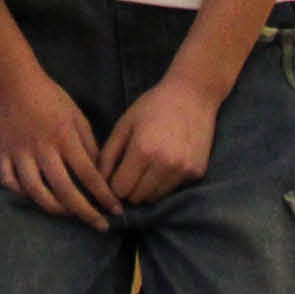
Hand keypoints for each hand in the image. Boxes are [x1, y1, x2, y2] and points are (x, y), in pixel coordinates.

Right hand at [0, 63, 119, 223]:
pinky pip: (9, 182)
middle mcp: (43, 149)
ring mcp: (20, 153)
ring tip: (68, 214)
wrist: (13, 82)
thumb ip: (89, 144)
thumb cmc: (50, 97)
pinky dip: (22, 194)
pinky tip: (34, 197)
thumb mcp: (77, 116)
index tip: (116, 210)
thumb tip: (100, 174)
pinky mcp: (1, 153)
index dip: (104, 196)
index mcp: (65, 137)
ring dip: (55, 209)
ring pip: (36, 192)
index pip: (89, 174)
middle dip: (85, 212)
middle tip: (100, 225)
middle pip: (65, 190)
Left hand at [98, 74, 222, 207]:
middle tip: (130, 171)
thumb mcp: (124, 125)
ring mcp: (183, 170)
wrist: (193, 95)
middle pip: (137, 198)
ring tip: (148, 167)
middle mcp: (165, 165)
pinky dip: (164, 183)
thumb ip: (108, 155)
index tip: (114, 176)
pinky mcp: (196, 173)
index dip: (113, 185)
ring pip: (155, 198)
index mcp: (143, 151)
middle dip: (129, 189)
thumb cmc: (153, 106)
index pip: (120, 189)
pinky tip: (166, 162)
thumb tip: (98, 182)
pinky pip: (172, 190)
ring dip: (147, 188)